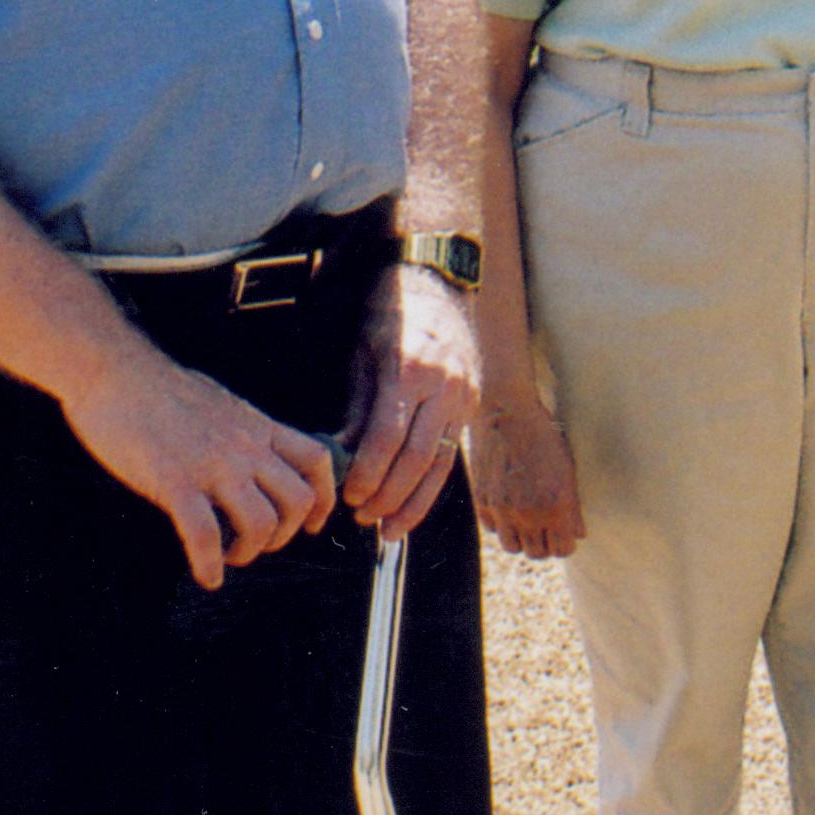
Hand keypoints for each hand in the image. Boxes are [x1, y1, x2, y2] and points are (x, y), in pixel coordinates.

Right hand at [61, 345, 337, 591]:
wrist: (113, 371)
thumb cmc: (159, 387)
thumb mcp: (220, 402)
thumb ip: (242, 429)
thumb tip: (251, 448)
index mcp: (257, 426)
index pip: (317, 460)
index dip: (325, 498)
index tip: (312, 523)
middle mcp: (245, 446)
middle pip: (298, 501)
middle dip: (285, 534)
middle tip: (258, 543)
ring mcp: (212, 465)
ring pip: (261, 523)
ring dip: (250, 552)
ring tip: (230, 557)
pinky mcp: (174, 482)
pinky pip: (205, 537)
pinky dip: (209, 566)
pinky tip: (205, 577)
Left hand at [338, 263, 482, 539]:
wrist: (438, 285)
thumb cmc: (392, 315)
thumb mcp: (364, 354)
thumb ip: (356, 408)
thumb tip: (342, 457)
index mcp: (410, 369)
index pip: (390, 434)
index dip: (370, 471)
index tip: (351, 496)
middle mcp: (443, 386)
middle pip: (418, 457)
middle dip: (390, 495)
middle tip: (364, 518)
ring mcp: (463, 396)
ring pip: (441, 462)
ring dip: (414, 502)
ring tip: (389, 528)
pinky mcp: (472, 404)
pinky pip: (451, 453)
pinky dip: (431, 485)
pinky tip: (412, 506)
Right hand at [468, 398, 584, 558]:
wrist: (506, 412)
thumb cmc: (543, 436)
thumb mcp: (567, 469)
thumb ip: (574, 507)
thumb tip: (579, 535)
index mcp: (556, 506)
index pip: (563, 549)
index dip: (566, 543)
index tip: (566, 534)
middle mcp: (529, 513)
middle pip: (538, 553)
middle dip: (546, 544)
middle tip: (548, 530)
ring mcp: (503, 509)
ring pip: (514, 547)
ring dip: (523, 539)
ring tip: (528, 523)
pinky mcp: (482, 501)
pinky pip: (494, 530)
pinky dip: (503, 525)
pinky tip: (510, 508)